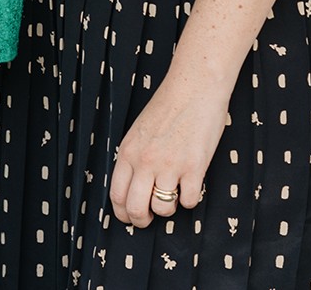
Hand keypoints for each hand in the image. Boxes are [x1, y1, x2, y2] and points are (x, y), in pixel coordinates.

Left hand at [109, 72, 228, 227]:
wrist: (193, 89)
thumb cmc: (167, 108)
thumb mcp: (138, 132)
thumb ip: (134, 157)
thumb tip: (133, 186)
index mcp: (127, 152)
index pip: (116, 194)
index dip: (121, 213)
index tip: (128, 217)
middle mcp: (145, 161)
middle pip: (135, 208)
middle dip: (141, 220)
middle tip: (148, 220)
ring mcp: (170, 166)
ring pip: (163, 209)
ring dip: (168, 209)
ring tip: (173, 196)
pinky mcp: (194, 168)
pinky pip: (190, 201)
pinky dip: (191, 199)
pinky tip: (191, 185)